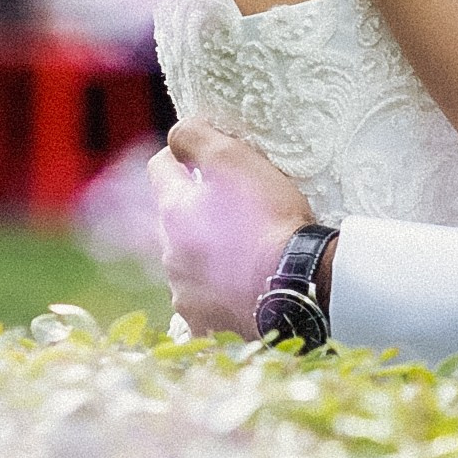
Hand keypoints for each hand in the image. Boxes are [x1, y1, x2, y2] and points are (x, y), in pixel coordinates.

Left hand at [151, 121, 314, 336]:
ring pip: (189, 263)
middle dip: (198, 212)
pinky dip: (219, 293)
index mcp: (173, 212)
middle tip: (238, 211)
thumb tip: (176, 134)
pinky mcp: (204, 323)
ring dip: (208, 255)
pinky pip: (204, 302)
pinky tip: (244, 288)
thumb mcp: (235, 160)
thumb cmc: (270, 220)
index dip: (183, 157)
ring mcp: (184, 293)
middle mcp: (169, 254)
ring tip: (246, 253)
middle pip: (176, 221)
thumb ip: (195, 137)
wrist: (297, 286)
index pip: (160, 168)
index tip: (207, 161)